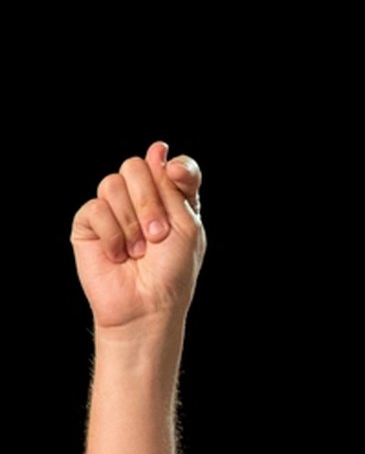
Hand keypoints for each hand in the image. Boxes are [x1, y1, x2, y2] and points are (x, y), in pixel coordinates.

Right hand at [71, 142, 203, 331]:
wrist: (147, 305)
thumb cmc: (172, 271)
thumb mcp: (186, 225)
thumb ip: (173, 186)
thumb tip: (157, 148)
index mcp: (171, 199)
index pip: (171, 164)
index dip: (174, 167)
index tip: (176, 177)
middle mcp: (141, 199)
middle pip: (136, 167)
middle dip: (149, 201)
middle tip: (157, 235)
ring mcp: (113, 209)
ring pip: (112, 183)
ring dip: (131, 221)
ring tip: (138, 250)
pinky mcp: (89, 224)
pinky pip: (95, 208)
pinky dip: (112, 234)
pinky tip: (119, 255)